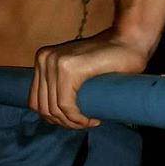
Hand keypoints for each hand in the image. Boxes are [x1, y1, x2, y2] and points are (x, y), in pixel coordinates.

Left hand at [29, 28, 149, 129]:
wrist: (128, 41)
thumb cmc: (108, 58)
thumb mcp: (76, 69)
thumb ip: (61, 82)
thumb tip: (52, 115)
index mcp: (42, 59)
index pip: (35, 100)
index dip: (53, 118)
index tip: (74, 122)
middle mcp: (43, 59)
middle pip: (43, 107)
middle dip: (63, 123)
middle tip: (84, 124)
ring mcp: (54, 62)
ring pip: (54, 109)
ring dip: (72, 123)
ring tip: (90, 122)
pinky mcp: (68, 69)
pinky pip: (66, 105)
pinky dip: (77, 119)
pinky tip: (92, 120)